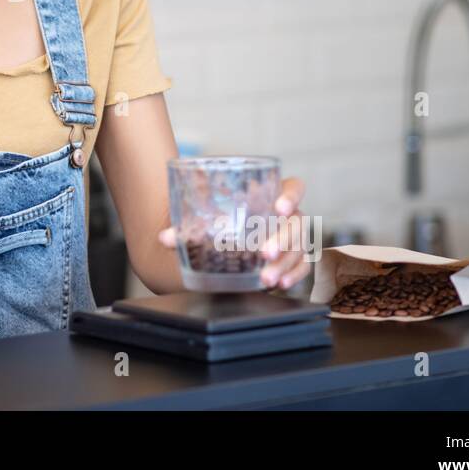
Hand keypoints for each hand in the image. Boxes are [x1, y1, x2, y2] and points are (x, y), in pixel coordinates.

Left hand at [157, 176, 310, 290]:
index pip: (293, 186)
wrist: (221, 240)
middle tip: (265, 253)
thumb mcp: (204, 221)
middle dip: (283, 239)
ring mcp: (293, 237)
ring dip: (285, 263)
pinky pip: (303, 265)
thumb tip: (165, 237)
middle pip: (297, 222)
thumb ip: (186, 227)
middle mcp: (287, 215)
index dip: (291, 195)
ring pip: (300, 247)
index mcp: (270, 193)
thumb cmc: (217, 221)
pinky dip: (294, 275)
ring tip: (267, 278)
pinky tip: (281, 283)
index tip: (279, 207)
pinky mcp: (294, 258)